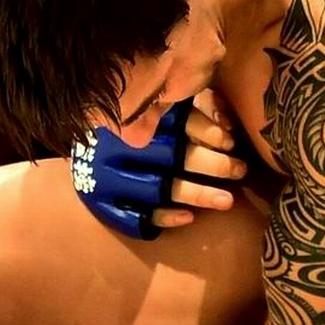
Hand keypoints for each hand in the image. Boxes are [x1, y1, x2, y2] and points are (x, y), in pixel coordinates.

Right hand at [71, 89, 246, 239]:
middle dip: (211, 164)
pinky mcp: (104, 203)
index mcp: (131, 115)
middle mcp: (118, 145)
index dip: (204, 130)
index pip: (173, 120)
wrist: (83, 152)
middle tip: (240, 170)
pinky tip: (189, 217)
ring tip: (227, 200)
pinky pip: (136, 216)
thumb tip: (227, 119)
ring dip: (197, 193)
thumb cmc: (130, 124)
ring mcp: (108, 176)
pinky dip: (164, 217)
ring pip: (159, 187)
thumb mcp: (156, 108)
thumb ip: (191, 108)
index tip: (230, 141)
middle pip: (171, 155)